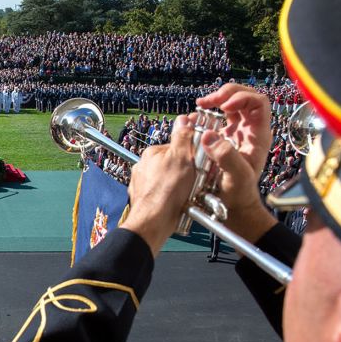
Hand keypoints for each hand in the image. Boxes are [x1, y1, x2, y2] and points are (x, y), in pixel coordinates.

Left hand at [120, 115, 197, 254]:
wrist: (153, 222)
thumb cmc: (167, 192)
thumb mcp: (181, 158)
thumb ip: (182, 137)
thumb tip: (184, 120)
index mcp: (151, 153)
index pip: (176, 147)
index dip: (190, 154)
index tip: (198, 162)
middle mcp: (143, 167)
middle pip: (172, 164)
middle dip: (185, 171)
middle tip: (194, 180)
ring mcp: (142, 184)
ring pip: (167, 180)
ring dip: (179, 186)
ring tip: (187, 194)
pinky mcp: (145, 199)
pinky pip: (162, 194)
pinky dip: (171, 198)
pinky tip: (178, 203)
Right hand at [195, 85, 277, 242]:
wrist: (234, 207)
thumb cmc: (239, 195)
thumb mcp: (235, 177)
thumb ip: (225, 156)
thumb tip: (209, 135)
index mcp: (258, 135)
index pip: (258, 103)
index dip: (241, 98)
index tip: (223, 106)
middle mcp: (249, 130)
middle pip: (244, 97)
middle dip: (225, 94)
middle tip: (206, 102)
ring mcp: (237, 133)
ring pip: (231, 104)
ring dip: (215, 101)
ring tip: (200, 106)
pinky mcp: (224, 138)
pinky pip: (218, 117)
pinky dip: (207, 113)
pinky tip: (197, 119)